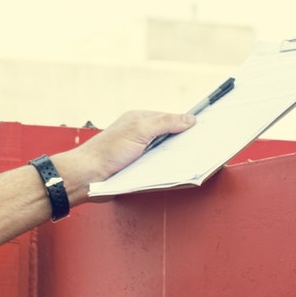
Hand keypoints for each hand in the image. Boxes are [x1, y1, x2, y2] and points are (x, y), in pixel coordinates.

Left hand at [55, 109, 197, 199]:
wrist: (87, 178)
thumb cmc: (106, 152)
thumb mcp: (139, 130)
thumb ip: (165, 122)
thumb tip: (190, 118)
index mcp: (141, 120)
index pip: (172, 118)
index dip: (189, 123)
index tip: (209, 126)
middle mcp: (141, 135)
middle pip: (172, 137)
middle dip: (187, 142)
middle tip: (207, 146)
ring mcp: (141, 153)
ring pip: (168, 154)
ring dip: (179, 158)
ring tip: (198, 160)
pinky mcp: (139, 170)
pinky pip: (160, 169)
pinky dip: (170, 170)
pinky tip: (179, 173)